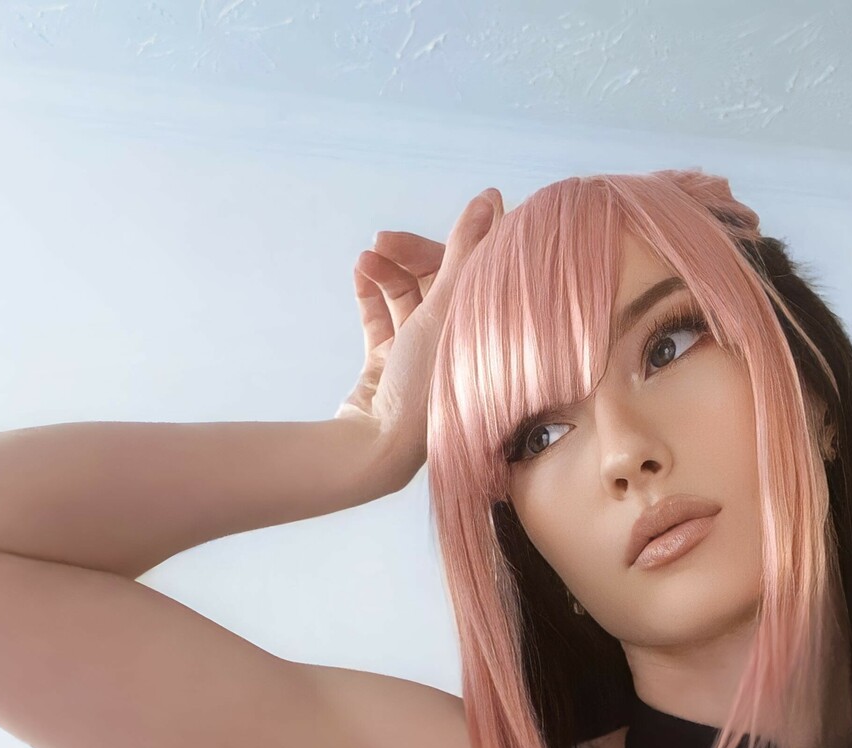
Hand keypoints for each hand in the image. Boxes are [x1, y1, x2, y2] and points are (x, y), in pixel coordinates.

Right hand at [337, 188, 504, 490]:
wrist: (377, 447)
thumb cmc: (424, 385)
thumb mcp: (448, 309)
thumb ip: (467, 251)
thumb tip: (491, 196)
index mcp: (484, 335)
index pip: (478, 274)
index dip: (459, 242)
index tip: (442, 220)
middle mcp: (458, 345)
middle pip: (439, 282)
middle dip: (409, 256)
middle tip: (381, 241)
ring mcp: (422, 357)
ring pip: (407, 297)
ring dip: (386, 272)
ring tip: (365, 262)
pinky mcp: (389, 366)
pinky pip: (382, 318)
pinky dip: (372, 294)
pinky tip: (359, 274)